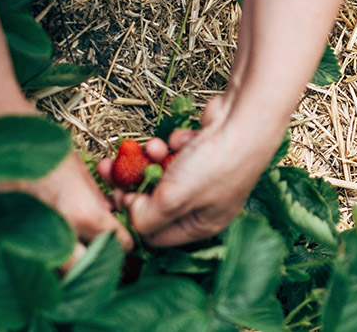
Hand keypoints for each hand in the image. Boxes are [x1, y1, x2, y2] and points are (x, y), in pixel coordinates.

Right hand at [0, 153, 133, 264]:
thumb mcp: (81, 171)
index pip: (117, 244)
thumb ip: (96, 199)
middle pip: (87, 267)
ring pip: (55, 271)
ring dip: (67, 265)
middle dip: (96, 262)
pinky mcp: (6, 239)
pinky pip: (24, 261)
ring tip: (73, 251)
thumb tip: (107, 215)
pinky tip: (43, 247)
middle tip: (100, 251)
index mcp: (84, 215)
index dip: (124, 241)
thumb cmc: (46, 151)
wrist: (2, 144)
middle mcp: (60, 233)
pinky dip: (35, 260)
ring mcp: (31, 240)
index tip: (123, 238)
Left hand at [98, 95, 277, 245]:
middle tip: (111, 168)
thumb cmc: (216, 165)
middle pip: (156, 200)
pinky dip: (174, 144)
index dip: (134, 217)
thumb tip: (131, 217)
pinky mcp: (203, 151)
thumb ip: (146, 217)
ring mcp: (204, 176)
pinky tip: (181, 139)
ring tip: (151, 147)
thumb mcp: (173, 199)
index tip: (117, 197)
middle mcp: (203, 203)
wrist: (245, 121)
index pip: (157, 234)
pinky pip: (177, 152)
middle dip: (134, 182)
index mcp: (201, 225)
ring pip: (163, 173)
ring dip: (151, 159)